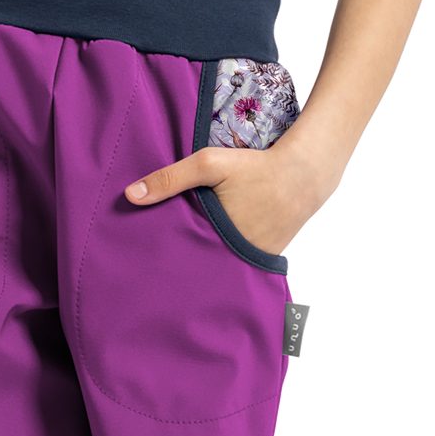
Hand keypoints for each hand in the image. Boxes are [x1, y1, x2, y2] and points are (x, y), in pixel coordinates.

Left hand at [123, 132, 340, 255]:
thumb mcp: (209, 164)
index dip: (163, 260)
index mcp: (216, 239)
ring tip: (179, 264)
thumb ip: (170, 178)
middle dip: (180, 267)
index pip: (180, 258)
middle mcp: (233, 258)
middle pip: (198, 267)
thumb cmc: (255, 167)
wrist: (305, 175)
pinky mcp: (261, 258)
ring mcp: (250, 261)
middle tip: (154, 271)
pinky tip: (211, 252)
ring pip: (217, 266)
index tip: (143, 264)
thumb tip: (130, 195)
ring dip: (203, 262)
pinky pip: (236, 263)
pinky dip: (223, 257)